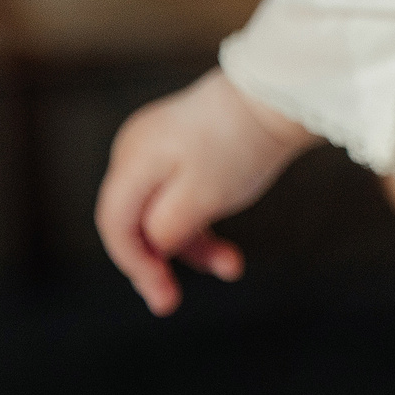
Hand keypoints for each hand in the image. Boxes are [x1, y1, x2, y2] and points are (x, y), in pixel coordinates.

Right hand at [95, 69, 318, 314]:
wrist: (280, 95)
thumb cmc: (241, 145)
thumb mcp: (201, 197)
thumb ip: (166, 229)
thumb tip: (153, 247)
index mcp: (132, 161)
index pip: (114, 225)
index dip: (135, 265)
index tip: (162, 297)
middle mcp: (136, 149)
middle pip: (137, 220)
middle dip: (164, 260)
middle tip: (178, 299)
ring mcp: (160, 145)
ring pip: (163, 210)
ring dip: (193, 244)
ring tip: (232, 266)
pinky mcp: (187, 145)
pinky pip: (181, 193)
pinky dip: (201, 220)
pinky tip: (226, 248)